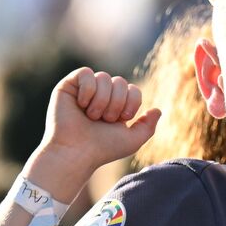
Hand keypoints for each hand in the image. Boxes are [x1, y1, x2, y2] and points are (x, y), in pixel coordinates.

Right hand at [39, 67, 161, 177]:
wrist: (76, 153)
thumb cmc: (102, 149)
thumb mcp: (132, 141)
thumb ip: (148, 126)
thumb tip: (158, 110)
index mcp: (116, 105)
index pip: (133, 90)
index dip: (131, 103)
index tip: (120, 120)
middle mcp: (101, 95)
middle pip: (120, 82)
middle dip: (116, 103)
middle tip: (103, 120)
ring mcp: (84, 90)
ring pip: (104, 77)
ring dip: (101, 100)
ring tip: (91, 116)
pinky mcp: (68, 86)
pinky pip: (86, 73)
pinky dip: (87, 90)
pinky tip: (81, 105)